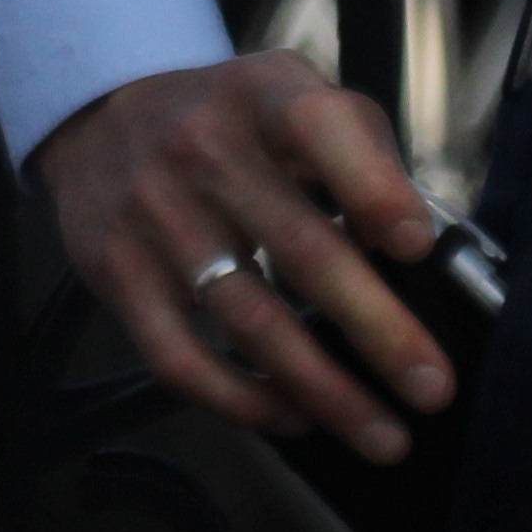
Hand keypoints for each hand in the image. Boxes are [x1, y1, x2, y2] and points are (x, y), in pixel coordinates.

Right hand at [36, 51, 455, 456]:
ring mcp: (154, 217)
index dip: (372, 188)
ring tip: (384, 437)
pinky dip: (242, 400)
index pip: (318, 130)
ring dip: (323, 390)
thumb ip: (360, 151)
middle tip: (432, 388)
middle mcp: (203, 151)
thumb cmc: (230, 121)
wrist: (98, 119)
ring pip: (248, 321)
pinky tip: (293, 419)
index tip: (418, 247)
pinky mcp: (117, 275)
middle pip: (300, 250)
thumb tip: (417, 250)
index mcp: (263, 99)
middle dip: (377, 329)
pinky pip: (180, 358)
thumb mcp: (293, 94)